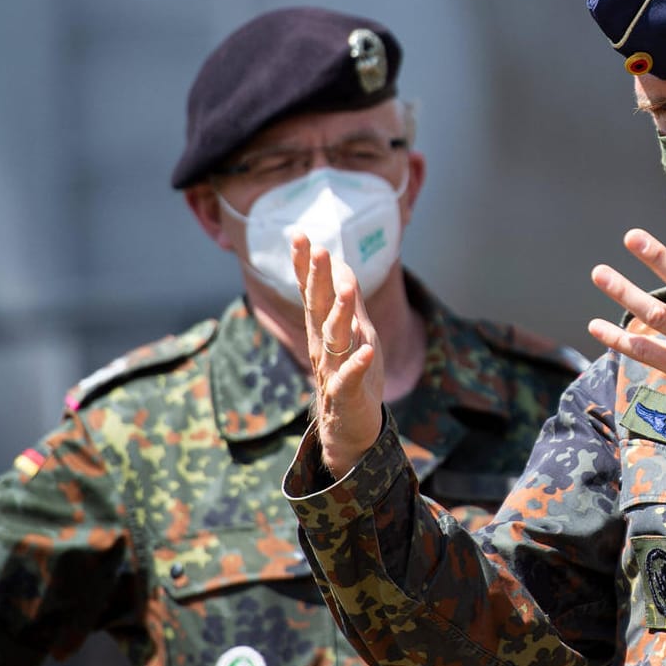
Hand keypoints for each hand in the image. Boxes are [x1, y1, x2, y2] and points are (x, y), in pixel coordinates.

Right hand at [292, 234, 383, 475]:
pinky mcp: (346, 395)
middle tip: (317, 249)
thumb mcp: (355, 333)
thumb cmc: (352, 376)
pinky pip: (350, 378)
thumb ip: (348, 301)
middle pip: (318, 308)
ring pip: (334, 338)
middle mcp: (323, 346)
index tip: (299, 235)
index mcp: (323, 330)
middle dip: (317, 279)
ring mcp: (332, 370)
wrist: (348, 429)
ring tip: (346, 288)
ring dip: (339, 313)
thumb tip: (343, 265)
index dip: (306, 265)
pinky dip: (357, 365)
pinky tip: (367, 352)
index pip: (312, 292)